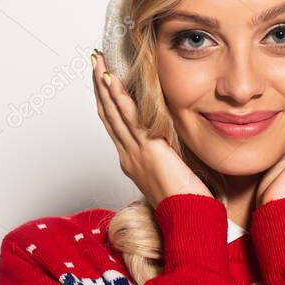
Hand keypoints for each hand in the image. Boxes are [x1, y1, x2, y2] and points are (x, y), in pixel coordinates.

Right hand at [91, 49, 211, 207]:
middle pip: (108, 115)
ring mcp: (134, 152)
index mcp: (134, 161)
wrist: (189, 221)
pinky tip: (111, 80)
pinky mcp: (146, 149)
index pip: (116, 125)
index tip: (105, 81)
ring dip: (103, 85)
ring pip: (112, 112)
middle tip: (95, 62)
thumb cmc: (187, 205)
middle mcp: (129, 155)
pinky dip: (117, 97)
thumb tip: (175, 144)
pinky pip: (127, 117)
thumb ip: (171, 157)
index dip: (108, 102)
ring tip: (97, 62)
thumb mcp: (176, 174)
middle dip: (99, 87)